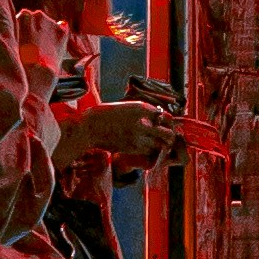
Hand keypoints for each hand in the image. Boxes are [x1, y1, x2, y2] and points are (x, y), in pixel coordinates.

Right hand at [68, 94, 193, 171]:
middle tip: (164, 137)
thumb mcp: (127, 107)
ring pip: (160, 145)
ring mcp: (138, 136)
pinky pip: (149, 152)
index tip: (163, 126)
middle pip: (169, 133)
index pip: (166, 117)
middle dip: (168, 136)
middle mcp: (143, 122)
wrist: (90, 127)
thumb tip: (158, 118)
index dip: (167, 123)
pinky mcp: (133, 148)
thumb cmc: (106, 115)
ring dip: (159, 145)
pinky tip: (143, 147)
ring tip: (153, 143)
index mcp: (142, 108)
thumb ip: (144, 112)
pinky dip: (149, 151)